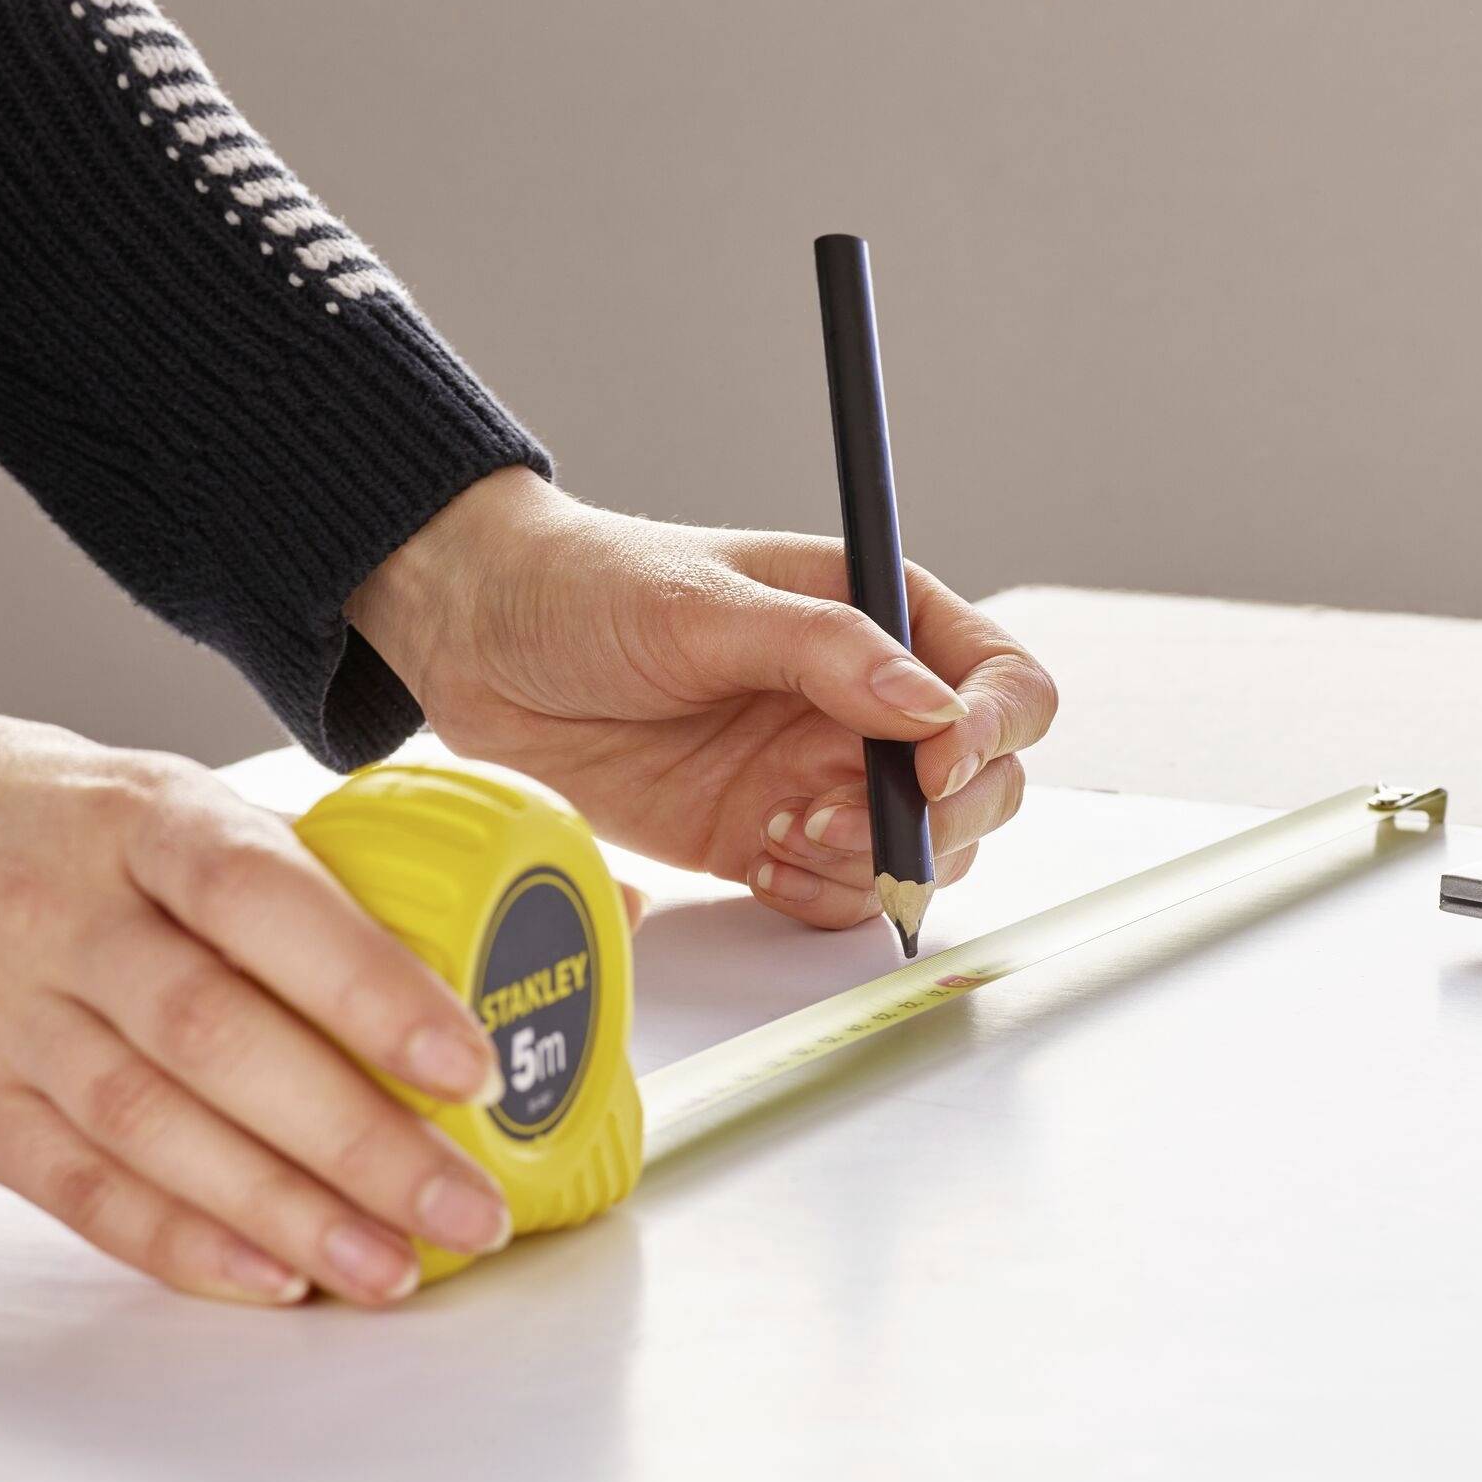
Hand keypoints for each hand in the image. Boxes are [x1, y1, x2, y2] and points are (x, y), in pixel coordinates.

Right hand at [0, 705, 514, 1304]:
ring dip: (287, 1213)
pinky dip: (184, 1245)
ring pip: (152, 1130)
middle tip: (464, 1205)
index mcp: (149, 822)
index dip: (369, 987)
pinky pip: (81, 1191)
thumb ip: (366, 865)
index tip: (467, 1063)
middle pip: (215, 1037)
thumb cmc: (80, 822)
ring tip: (395, 1266)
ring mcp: (11, 1017)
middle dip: (356, 1139)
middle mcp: (71, 918)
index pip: (261, 900)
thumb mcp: (199, 802)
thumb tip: (598, 896)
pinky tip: (277, 1278)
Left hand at [349, 468, 1058, 928]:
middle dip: (935, 818)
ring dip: (869, 862)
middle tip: (838, 815)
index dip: (991, 732)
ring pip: (921, 852)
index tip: (932, 766)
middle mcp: (867, 703)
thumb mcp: (705, 604)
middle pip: (984, 785)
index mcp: (879, 618)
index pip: (1001, 683)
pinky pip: (842, 893)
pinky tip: (759, 857)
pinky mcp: (770, 836)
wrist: (480, 644)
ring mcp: (822, 775)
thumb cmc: (590, 587)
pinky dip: (820, 894)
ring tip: (783, 828)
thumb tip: (933, 706)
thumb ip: (826, 651)